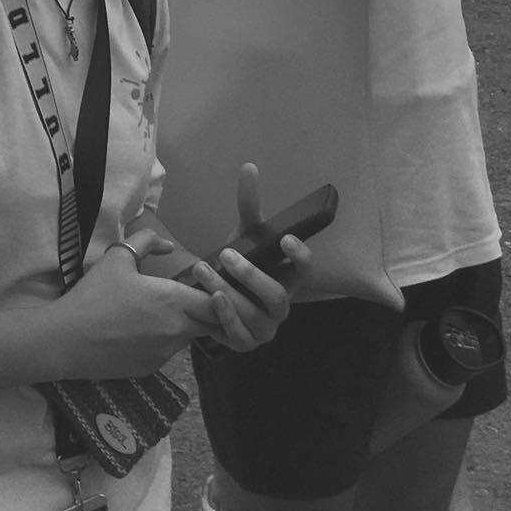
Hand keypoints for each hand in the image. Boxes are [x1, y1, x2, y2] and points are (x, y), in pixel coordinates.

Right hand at [54, 228, 222, 378]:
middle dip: (206, 312)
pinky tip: (139, 332)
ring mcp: (165, 353)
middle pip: (210, 324)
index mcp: (172, 300)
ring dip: (183, 326)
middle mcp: (176, 330)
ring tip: (157, 313)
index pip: (217, 302)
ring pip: (188, 338)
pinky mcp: (151, 369)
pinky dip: (162, 342)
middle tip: (191, 299)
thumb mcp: (117, 258)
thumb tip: (168, 245)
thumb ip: (147, 242)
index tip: (208, 286)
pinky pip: (167, 352)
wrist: (66, 340)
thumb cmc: (93, 295)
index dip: (218, 294)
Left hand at [180, 163, 304, 353]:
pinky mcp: (244, 343)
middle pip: (277, 295)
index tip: (285, 239)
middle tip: (228, 253)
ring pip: (252, 314)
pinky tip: (211, 298)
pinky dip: (224, 316)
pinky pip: (238, 335)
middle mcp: (281, 306)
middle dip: (252, 275)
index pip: (306, 270)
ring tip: (204, 270)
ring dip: (228, 291)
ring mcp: (265, 328)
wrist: (211, 297)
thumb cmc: (236, 264)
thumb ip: (248, 205)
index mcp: (288, 278)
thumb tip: (249, 166)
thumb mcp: (243, 235)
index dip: (300, 256)